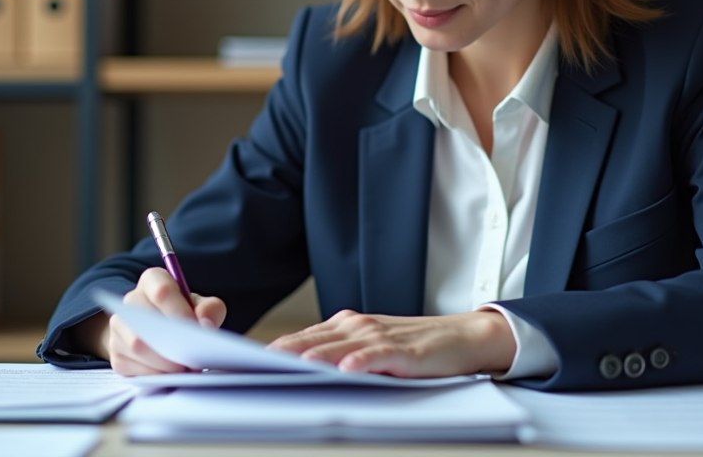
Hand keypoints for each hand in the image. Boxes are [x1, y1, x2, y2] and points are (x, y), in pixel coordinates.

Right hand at [107, 267, 226, 375]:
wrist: (158, 329)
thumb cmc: (183, 312)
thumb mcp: (201, 304)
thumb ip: (210, 309)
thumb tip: (205, 325)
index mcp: (152, 280)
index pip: (162, 291)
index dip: (180, 312)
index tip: (196, 331)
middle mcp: (130, 301)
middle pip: (146, 322)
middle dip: (173, 344)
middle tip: (193, 358)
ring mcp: (119, 327)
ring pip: (138, 347)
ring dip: (165, 363)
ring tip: (185, 368)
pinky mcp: (116, 354)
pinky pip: (134, 367)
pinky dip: (156, 374)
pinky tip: (170, 374)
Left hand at [267, 309, 515, 377]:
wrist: (462, 337)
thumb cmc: (413, 348)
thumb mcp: (369, 350)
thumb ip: (336, 357)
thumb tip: (296, 376)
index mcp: (344, 326)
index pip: (299, 339)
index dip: (270, 352)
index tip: (241, 364)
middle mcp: (356, 327)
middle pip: (310, 342)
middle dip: (279, 356)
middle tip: (250, 369)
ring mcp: (379, 336)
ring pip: (338, 347)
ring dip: (312, 357)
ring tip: (287, 368)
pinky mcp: (405, 350)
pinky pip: (378, 355)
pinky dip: (361, 361)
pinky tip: (347, 370)